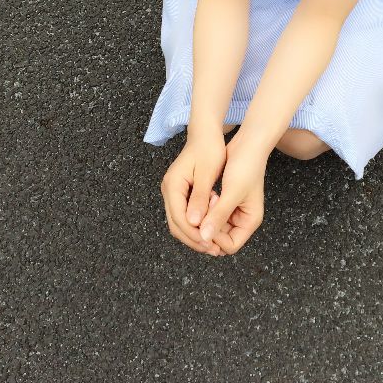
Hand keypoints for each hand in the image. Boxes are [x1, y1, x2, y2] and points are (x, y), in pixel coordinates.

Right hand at [160, 131, 232, 256]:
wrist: (205, 133)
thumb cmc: (209, 149)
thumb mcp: (208, 173)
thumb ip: (201, 198)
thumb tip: (195, 223)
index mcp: (173, 185)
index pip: (179, 218)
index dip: (194, 234)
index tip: (210, 244)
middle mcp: (168, 190)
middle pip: (175, 224)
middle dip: (193, 239)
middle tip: (213, 249)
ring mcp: (172, 191)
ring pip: (179, 221)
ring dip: (195, 234)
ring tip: (214, 243)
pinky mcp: (180, 192)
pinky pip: (184, 214)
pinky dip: (196, 224)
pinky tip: (211, 227)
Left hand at [197, 140, 266, 255]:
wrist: (248, 144)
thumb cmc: (246, 166)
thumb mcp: (233, 192)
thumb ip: (219, 215)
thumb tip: (204, 238)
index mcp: (250, 221)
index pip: (229, 246)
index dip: (214, 240)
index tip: (203, 224)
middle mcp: (242, 220)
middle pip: (219, 239)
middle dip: (208, 228)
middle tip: (203, 209)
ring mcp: (233, 211)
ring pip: (213, 226)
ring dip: (205, 217)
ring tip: (208, 197)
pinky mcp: (225, 202)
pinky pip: (211, 214)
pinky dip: (206, 207)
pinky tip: (206, 194)